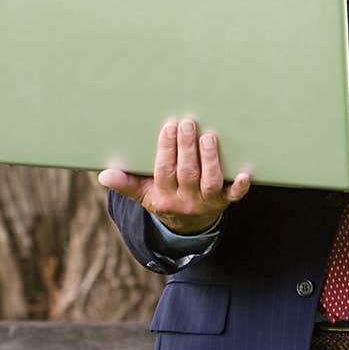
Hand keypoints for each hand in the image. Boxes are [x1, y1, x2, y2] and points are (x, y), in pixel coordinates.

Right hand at [98, 118, 250, 233]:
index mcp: (164, 195)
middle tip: (188, 123)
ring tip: (209, 137)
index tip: (168, 128)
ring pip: (209, 181)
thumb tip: (103, 175)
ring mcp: (206, 201)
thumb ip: (125, 184)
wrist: (187, 226)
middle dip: (187, 148)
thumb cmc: (164, 198)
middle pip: (187, 173)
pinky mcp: (224, 201)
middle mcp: (186, 199)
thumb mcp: (143, 194)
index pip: (164, 171)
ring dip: (210, 159)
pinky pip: (233, 196)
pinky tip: (245, 173)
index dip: (167, 150)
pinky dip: (240, 186)